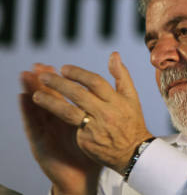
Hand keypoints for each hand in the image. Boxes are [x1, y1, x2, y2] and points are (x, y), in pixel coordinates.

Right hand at [20, 63, 100, 194]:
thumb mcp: (99, 126)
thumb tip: (109, 89)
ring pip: (38, 107)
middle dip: (42, 81)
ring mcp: (47, 131)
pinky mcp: (40, 142)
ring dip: (31, 89)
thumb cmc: (93, 151)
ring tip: (25, 75)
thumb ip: (102, 107)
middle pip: (48, 97)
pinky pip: (33, 124)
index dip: (58, 80)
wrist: (84, 176)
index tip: (54, 65)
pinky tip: (23, 98)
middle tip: (37, 65)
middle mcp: (57, 122)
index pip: (62, 95)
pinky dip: (28, 110)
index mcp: (71, 116)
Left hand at [31, 52, 153, 175]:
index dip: (78, 74)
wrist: (133, 152)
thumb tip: (113, 54)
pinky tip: (45, 113)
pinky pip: (70, 126)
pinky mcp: (86, 140)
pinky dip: (59, 118)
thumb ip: (121, 75)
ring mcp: (95, 127)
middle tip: (43, 77)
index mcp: (117, 100)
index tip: (64, 68)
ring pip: (68, 112)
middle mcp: (105, 112)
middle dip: (59, 84)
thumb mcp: (131, 97)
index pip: (95, 82)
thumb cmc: (131, 121)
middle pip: (78, 95)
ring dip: (50, 102)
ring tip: (36, 95)